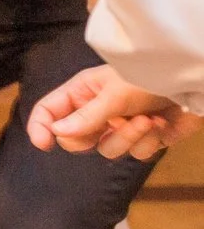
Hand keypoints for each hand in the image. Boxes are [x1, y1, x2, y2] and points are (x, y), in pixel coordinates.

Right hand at [27, 64, 201, 159]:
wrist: (194, 81)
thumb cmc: (151, 76)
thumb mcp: (115, 94)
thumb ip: (86, 116)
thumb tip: (57, 133)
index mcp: (82, 93)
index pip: (48, 112)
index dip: (40, 127)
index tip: (44, 144)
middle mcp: (96, 112)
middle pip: (76, 141)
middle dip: (98, 135)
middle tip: (115, 122)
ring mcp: (119, 127)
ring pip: (108, 150)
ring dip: (130, 136)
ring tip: (148, 119)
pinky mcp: (144, 139)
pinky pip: (136, 153)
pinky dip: (150, 140)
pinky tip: (162, 123)